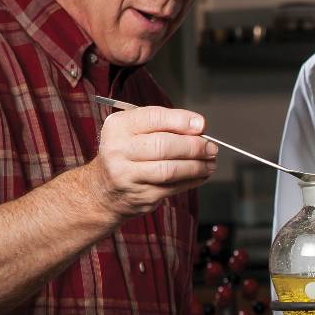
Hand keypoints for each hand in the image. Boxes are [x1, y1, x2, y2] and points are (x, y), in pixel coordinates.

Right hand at [91, 105, 217, 220]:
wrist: (103, 190)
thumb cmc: (125, 154)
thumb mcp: (133, 131)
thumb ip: (162, 125)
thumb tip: (198, 127)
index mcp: (118, 127)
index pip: (154, 118)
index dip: (181, 121)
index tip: (201, 125)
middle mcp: (118, 151)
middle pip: (164, 146)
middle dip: (194, 146)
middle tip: (211, 147)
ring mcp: (127, 176)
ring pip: (170, 170)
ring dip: (196, 166)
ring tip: (210, 162)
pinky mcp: (140, 196)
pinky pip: (172, 187)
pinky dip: (192, 180)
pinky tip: (201, 174)